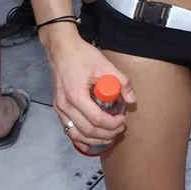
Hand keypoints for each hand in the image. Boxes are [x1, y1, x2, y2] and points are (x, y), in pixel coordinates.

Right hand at [47, 31, 136, 152]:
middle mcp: (65, 106)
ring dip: (94, 140)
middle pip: (87, 131)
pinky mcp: (58, 107)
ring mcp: (59, 108)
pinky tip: (90, 140)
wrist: (62, 49)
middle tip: (120, 129)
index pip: (97, 120)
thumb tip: (132, 100)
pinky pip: (67, 129)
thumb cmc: (82, 55)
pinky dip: (79, 138)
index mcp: (76, 96)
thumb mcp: (105, 65)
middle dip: (106, 134)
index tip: (123, 119)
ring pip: (76, 135)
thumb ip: (121, 82)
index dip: (112, 124)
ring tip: (109, 137)